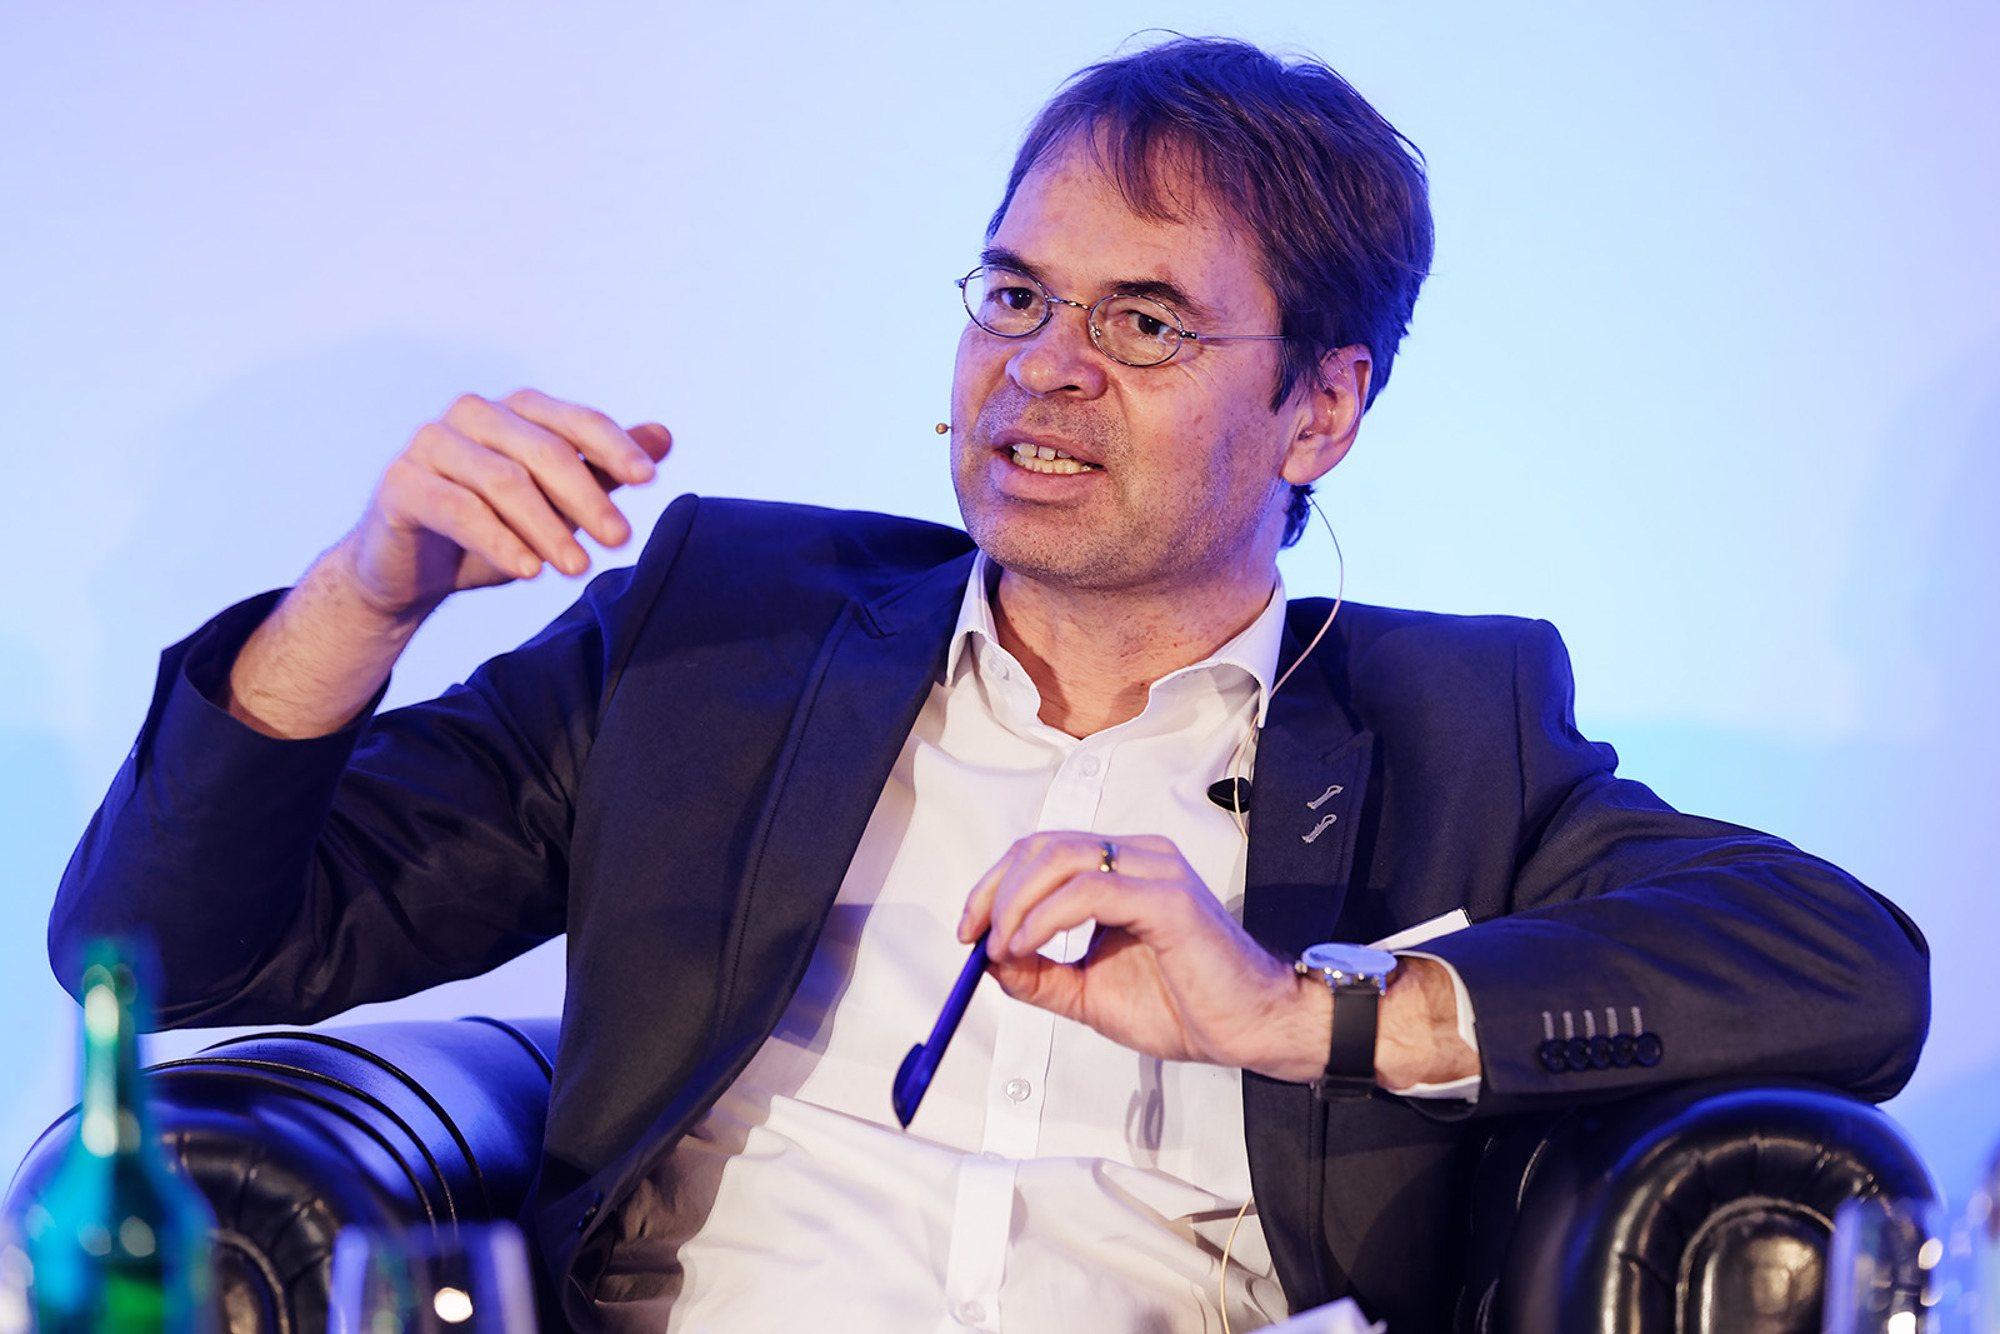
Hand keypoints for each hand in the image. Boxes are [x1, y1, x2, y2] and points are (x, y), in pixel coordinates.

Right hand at [225, 389, 668, 739]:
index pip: (574, 420)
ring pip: (503, 479)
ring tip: (578, 568)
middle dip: (588, 497)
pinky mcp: (401, 483)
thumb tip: (663, 436)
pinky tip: (528, 571)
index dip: (614, 446)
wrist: (410, 573)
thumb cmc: (488, 532)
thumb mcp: (555, 505)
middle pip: (543, 450)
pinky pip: (458, 509)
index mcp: (515, 412)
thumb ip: (603, 471)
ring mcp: (432, 444)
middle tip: (621, 540)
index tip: (651, 478)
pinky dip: (499, 541)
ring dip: (548, 527)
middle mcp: (473, 415)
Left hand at [957, 832, 1331, 1080]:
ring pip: (1062, 858)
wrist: (1251, 1029)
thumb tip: (989, 962)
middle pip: (1044, 846)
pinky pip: (1090, 890)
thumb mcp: (1090, 993)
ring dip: (1016, 903)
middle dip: (996, 890)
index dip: (996, 884)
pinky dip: (1046, 917)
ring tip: (1003, 947)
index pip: (1043, 851)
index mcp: (1125, 869)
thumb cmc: (1188, 1005)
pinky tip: (1029, 946)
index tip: (971, 929)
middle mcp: (1140, 857)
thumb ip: (1041, 975)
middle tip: (976, 937)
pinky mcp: (1168, 899)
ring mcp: (1156, 871)